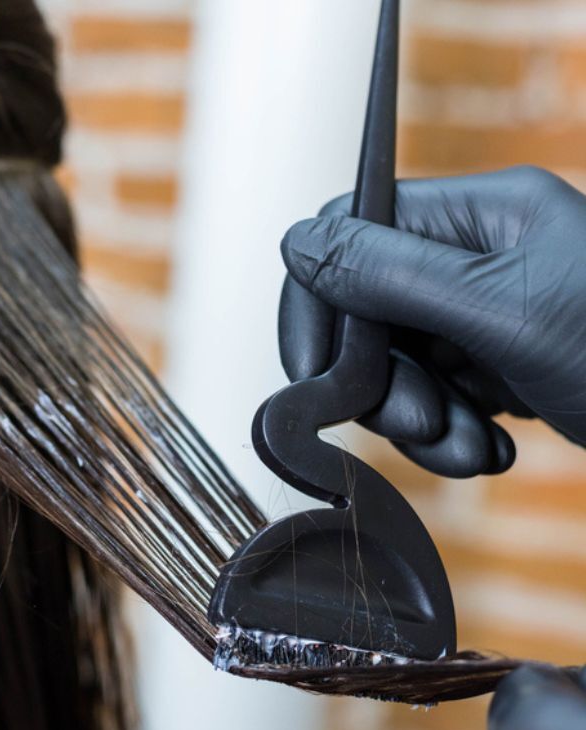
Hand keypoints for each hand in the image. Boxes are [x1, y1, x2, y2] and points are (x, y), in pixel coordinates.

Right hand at [278, 166, 585, 477]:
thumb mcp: (501, 310)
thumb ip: (388, 274)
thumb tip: (295, 242)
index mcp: (476, 215)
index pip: (351, 232)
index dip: (317, 301)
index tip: (312, 372)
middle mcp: (473, 256)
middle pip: (367, 311)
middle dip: (385, 382)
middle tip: (422, 424)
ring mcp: (485, 313)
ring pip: (397, 365)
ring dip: (421, 420)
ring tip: (472, 448)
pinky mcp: (497, 363)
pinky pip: (435, 396)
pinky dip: (450, 434)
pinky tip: (492, 447)